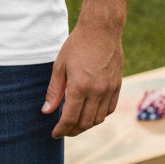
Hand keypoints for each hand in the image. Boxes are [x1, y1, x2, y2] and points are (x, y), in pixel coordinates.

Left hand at [42, 22, 124, 137]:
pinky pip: (109, 109)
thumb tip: (47, 111)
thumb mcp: (60, 66)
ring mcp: (109, 90)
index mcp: (80, 86)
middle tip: (63, 130)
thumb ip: (54, 91)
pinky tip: (90, 113)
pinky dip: (99, 116)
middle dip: (73, 131)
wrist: (101, 30)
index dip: (61, 129)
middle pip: (85, 123)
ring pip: (98, 119)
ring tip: (75, 124)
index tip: (54, 134)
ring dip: (86, 125)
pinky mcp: (117, 86)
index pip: (70, 118)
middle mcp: (97, 92)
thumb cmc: (77, 45)